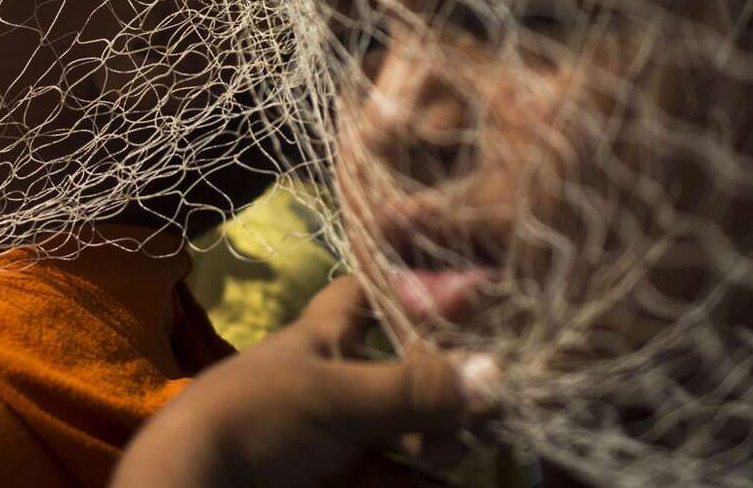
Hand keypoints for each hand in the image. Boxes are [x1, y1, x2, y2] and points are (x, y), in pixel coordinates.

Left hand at [114, 276, 493, 487]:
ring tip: (463, 443)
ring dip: (444, 434)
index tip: (467, 288)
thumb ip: (415, 389)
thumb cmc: (255, 417)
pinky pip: (399, 473)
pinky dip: (427, 474)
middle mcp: (336, 380)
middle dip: (449, 380)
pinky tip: (447, 474)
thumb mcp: (336, 394)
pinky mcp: (343, 480)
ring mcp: (341, 434)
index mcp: (322, 338)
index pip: (367, 293)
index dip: (409, 284)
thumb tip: (498, 377)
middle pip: (407, 368)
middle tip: (487, 393)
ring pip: (411, 427)